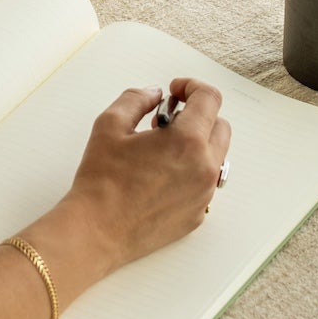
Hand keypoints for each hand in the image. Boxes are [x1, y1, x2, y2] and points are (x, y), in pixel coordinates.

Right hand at [66, 79, 231, 270]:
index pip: (210, 98)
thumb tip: (155, 94)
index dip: (192, 86)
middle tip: (166, 121)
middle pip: (220, 126)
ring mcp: (204, 194)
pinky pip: (204, 183)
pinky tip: (161, 176)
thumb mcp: (110, 125)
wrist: (97, 231)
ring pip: (215, 156)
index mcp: (187, 141)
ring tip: (161, 150)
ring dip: (196, 144)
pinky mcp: (197, 214)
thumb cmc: (101, 182)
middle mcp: (204, 167)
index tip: (176, 91)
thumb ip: (136, 99)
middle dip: (197, 115)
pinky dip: (190, 171)